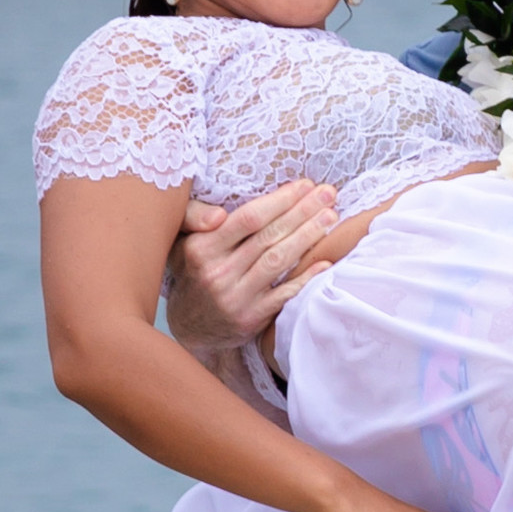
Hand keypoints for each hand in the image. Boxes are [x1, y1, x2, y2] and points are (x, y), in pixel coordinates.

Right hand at [165, 179, 340, 349]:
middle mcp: (217, 273)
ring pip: (278, 261)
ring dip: (308, 236)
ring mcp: (235, 298)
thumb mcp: (182, 240)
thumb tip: (218, 214)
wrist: (190, 326)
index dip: (280, 200)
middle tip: (328, 193)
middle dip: (302, 211)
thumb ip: (194, 216)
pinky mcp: (251, 319)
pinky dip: (305, 277)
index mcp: (201, 248)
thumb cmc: (193, 272)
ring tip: (330, 217)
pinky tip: (325, 261)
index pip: (248, 218)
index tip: (305, 185)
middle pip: (268, 236)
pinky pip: (284, 294)